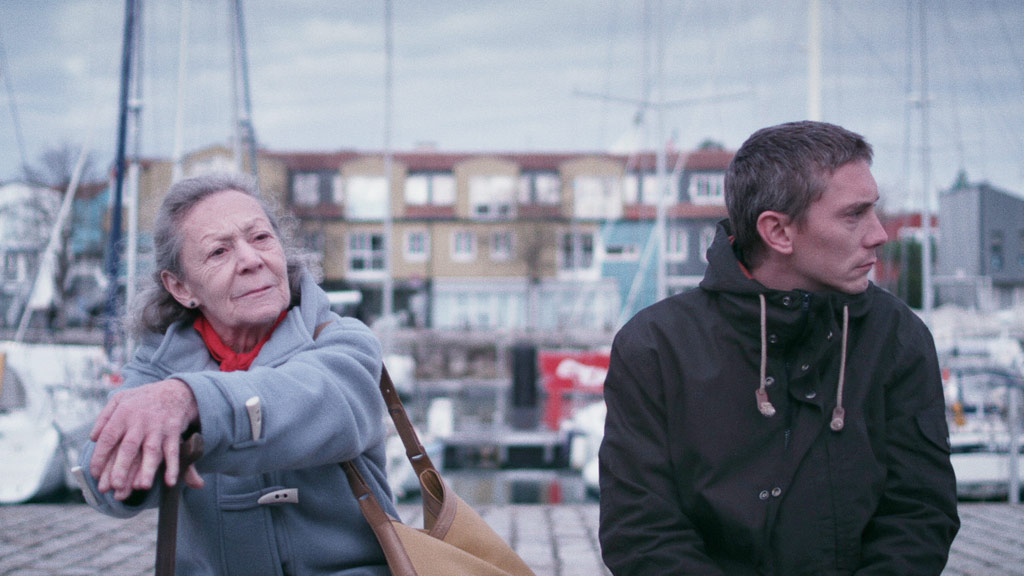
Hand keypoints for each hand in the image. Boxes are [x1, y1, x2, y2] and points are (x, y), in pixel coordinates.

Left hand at [89, 378, 200, 499]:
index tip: (94, 473)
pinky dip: (173, 467)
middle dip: (122, 466)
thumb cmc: (143, 398)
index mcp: (123, 414)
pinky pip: (173, 452)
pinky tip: (170, 482)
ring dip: (148, 469)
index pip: (108, 436)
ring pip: (152, 451)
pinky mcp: (173, 433)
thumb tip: (92, 438)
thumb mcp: (120, 399)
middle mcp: (140, 422)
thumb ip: (104, 418)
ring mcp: (158, 428)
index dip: (100, 455)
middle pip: (129, 447)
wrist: (175, 390)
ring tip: (142, 486)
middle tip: (114, 486)